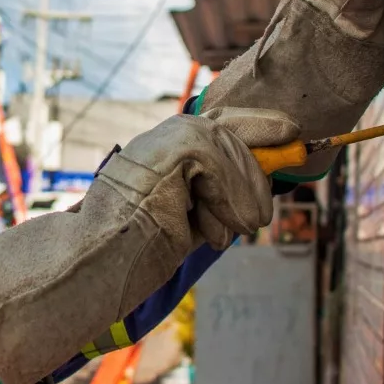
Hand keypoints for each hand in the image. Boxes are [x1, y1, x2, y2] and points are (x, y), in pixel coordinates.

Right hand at [97, 107, 297, 249]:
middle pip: (229, 133)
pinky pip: (219, 163)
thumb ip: (216, 202)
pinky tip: (219, 229)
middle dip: (256, 172)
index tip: (290, 132)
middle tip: (259, 217)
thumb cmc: (133, 252)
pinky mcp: (170, 150)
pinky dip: (230, 197)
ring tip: (239, 229)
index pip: (217, 123)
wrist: (93, 260)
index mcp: (161, 153)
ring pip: (227, 148)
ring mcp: (162, 140)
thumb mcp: (187, 222)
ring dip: (243, 196)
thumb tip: (260, 195)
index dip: (256, 124)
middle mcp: (160, 140)